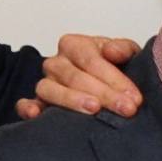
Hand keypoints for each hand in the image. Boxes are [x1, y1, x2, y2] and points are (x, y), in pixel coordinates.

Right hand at [25, 33, 147, 119]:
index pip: (91, 60)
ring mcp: (46, 82)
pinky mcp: (39, 102)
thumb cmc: (115, 67)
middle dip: (103, 94)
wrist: (107, 83)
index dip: (114, 79)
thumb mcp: (126, 54)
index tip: (134, 97)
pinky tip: (36, 115)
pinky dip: (28, 108)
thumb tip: (112, 51)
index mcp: (74, 45)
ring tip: (94, 111)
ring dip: (72, 101)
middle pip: (74, 77)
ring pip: (50, 89)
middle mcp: (57, 62)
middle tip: (125, 109)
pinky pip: (27, 103)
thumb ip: (123, 49)